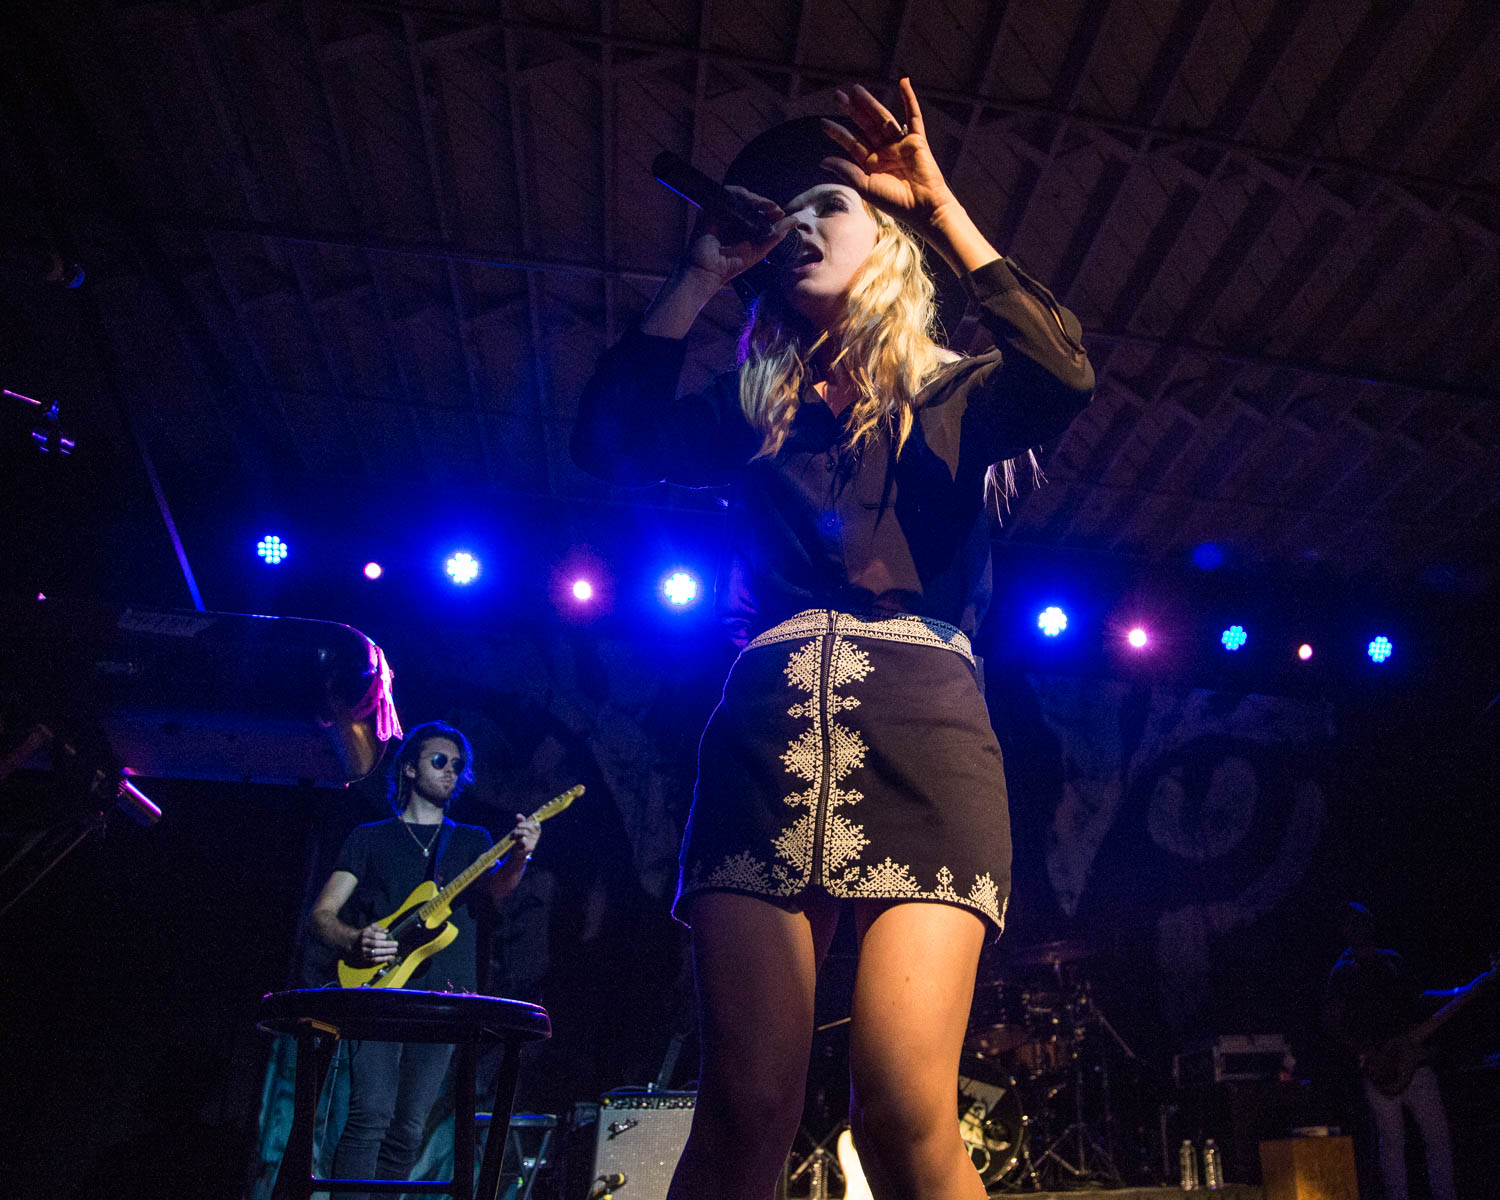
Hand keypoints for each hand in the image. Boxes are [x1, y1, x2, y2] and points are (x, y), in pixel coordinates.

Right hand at [356, 922, 396, 965]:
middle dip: (387, 945)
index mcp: (365, 935)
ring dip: (386, 953)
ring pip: (375, 954)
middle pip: (376, 945)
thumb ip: (378, 928)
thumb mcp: (370, 928)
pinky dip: (383, 959)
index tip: (388, 936)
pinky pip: (374, 960)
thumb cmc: (365, 935)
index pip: (375, 936)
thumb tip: (386, 931)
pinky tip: (390, 957)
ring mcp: (363, 952)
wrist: (353, 943)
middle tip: (396, 945)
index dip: (382, 936)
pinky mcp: (364, 959)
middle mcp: (363, 944)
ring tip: (394, 951)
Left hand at [506, 813, 540, 860]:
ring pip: (525, 832)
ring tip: (515, 835)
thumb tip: (517, 814)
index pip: (535, 822)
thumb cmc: (521, 837)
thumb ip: (521, 820)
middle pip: (529, 826)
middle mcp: (537, 835)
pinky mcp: (530, 848)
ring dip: (518, 832)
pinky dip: (520, 839)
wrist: (518, 851)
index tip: (520, 824)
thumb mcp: (522, 828)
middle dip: (521, 825)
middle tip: (517, 827)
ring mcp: (534, 841)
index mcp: (537, 829)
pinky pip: (524, 840)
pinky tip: (518, 840)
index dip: (527, 822)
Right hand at [680, 187, 797, 288]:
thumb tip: (795, 220)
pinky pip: (726, 195)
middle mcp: (732, 217)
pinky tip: (752, 203)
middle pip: (750, 202)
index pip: (759, 211)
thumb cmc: (731, 264)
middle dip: (765, 203)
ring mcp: (721, 212)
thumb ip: (777, 235)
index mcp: (743, 226)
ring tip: (767, 206)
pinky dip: (740, 196)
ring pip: (740, 196)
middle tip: (776, 209)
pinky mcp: (711, 208)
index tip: (781, 213)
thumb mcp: (760, 249)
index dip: (770, 210)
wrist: (709, 271)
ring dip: (755, 199)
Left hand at [819, 78, 957, 235]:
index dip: (838, 133)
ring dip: (871, 103)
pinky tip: (903, 82)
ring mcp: (900, 144)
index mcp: (871, 165)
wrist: (923, 207)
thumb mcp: (865, 187)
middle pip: (865, 126)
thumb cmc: (896, 203)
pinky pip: (913, 116)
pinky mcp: (917, 140)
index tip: (822, 123)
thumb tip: (823, 161)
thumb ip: (846, 171)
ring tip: (856, 89)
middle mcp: (884, 152)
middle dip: (852, 111)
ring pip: (883, 118)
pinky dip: (909, 99)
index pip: (852, 144)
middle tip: (837, 96)